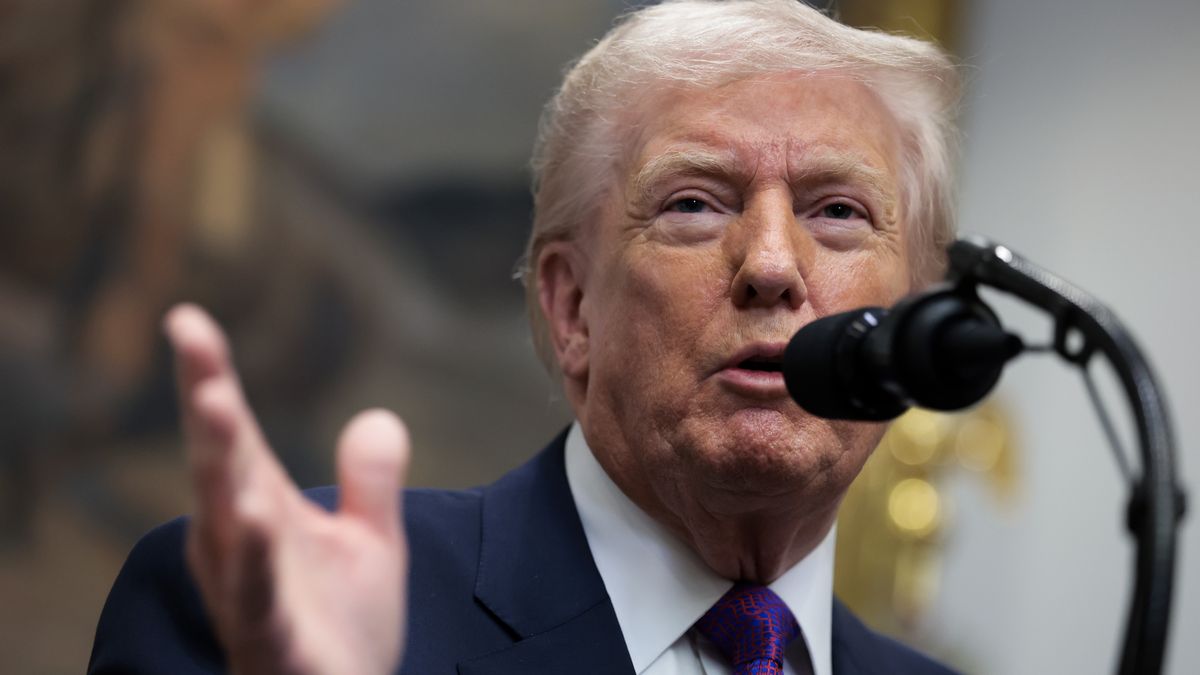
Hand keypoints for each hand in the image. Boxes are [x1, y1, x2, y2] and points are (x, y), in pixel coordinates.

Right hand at [164, 304, 408, 674]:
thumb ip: (369, 481)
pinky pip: (257, 593)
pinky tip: (257, 516)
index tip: (187, 317)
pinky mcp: (269, 637)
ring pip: (227, 519)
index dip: (210, 377)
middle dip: (207, 398)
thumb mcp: (369, 541)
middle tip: (191, 336)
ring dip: (222, 462)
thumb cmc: (340, 625)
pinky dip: (256, 556)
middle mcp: (239, 544)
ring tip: (218, 402)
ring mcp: (248, 591)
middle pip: (219, 462)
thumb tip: (379, 415)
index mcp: (258, 511)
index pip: (234, 436)